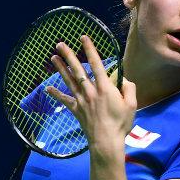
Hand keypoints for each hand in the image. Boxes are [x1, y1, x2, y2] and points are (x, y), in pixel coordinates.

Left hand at [46, 36, 136, 152]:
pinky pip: (65, 100)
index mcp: (105, 88)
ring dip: (60, 68)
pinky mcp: (76, 110)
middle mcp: (91, 91)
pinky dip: (56, 94)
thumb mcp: (132, 105)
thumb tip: (123, 79)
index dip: (90, 50)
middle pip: (78, 70)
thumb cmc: (121, 124)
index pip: (97, 64)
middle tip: (60, 44)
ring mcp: (81, 101)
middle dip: (69, 55)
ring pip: (69, 81)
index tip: (84, 38)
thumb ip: (129, 88)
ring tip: (53, 57)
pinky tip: (47, 89)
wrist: (106, 142)